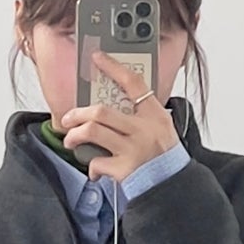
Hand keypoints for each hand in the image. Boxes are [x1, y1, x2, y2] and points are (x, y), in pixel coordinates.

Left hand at [60, 55, 180, 184]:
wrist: (173, 185)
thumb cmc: (165, 156)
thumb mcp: (162, 128)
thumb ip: (142, 115)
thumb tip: (114, 105)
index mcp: (154, 115)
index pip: (134, 83)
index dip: (114, 67)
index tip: (98, 58)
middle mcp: (143, 130)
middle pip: (101, 111)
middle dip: (78, 113)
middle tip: (70, 118)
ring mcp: (133, 149)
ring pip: (92, 132)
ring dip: (75, 135)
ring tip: (71, 140)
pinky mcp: (124, 169)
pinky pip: (96, 162)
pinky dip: (91, 166)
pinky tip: (94, 169)